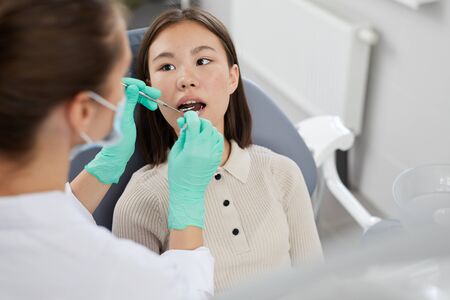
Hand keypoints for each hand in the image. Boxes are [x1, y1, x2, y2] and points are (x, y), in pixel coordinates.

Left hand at [84, 77, 159, 183]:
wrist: (118, 153)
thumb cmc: (120, 139)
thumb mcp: (126, 119)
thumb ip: (129, 102)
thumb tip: (133, 86)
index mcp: (112, 103)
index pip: (122, 85)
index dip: (134, 83)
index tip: (145, 87)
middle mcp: (115, 103)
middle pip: (130, 89)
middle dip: (144, 90)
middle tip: (156, 94)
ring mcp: (120, 107)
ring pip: (134, 95)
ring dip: (146, 96)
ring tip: (156, 101)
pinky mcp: (125, 113)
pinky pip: (135, 102)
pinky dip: (143, 103)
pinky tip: (152, 106)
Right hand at [168, 111, 223, 229]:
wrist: (188, 191)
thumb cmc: (178, 174)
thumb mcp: (175, 153)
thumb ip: (182, 136)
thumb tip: (185, 122)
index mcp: (192, 149)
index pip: (195, 124)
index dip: (190, 116)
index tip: (186, 116)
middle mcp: (205, 150)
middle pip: (207, 125)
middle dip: (199, 121)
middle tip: (191, 124)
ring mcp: (213, 154)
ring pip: (214, 131)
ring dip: (206, 128)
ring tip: (197, 132)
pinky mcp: (217, 158)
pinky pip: (219, 141)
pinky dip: (213, 136)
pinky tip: (205, 139)